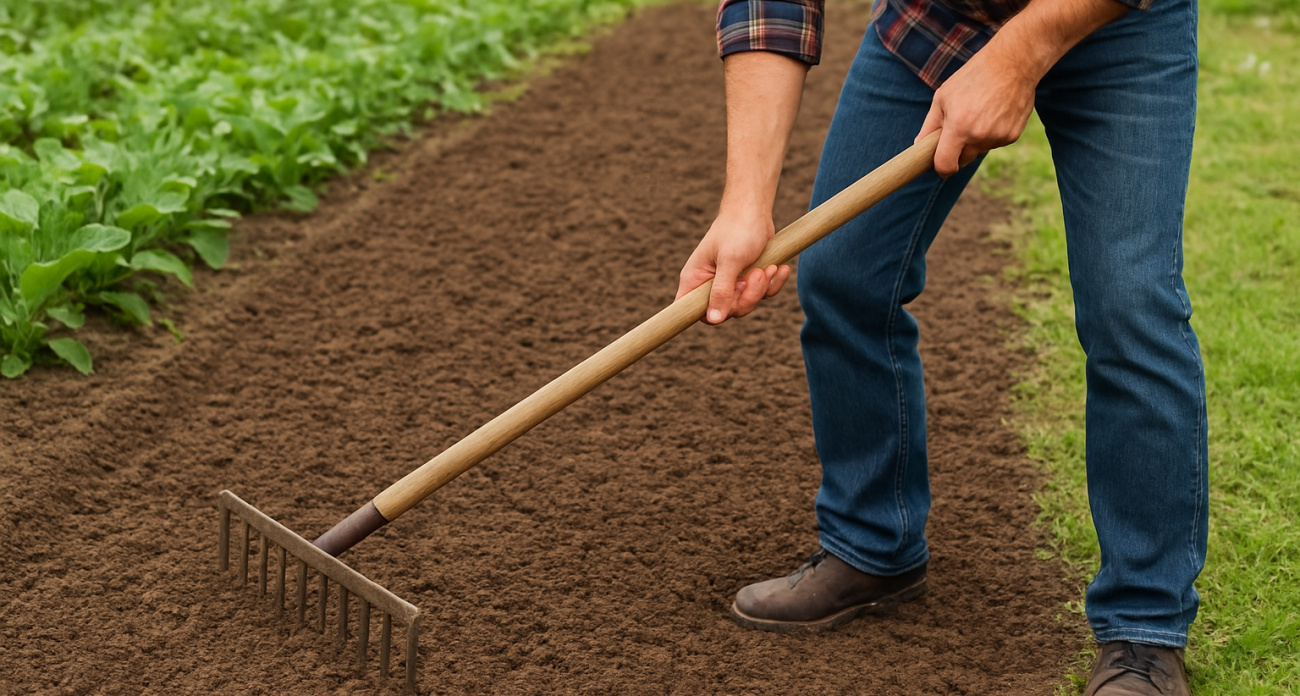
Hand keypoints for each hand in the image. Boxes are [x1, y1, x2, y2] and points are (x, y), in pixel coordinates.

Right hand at [676, 207, 791, 324]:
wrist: (753, 209)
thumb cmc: (737, 229)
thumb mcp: (730, 261)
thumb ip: (721, 291)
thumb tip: (713, 319)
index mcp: (695, 279)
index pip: (691, 311)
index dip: (706, 316)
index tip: (726, 308)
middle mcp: (709, 284)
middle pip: (727, 311)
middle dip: (747, 297)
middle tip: (757, 274)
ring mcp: (729, 283)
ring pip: (746, 304)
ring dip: (761, 288)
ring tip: (768, 267)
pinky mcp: (746, 279)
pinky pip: (760, 294)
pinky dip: (771, 283)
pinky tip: (778, 268)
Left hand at [916, 47, 1036, 177]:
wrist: (1012, 63)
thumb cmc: (973, 77)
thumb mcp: (943, 96)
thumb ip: (930, 125)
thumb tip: (919, 145)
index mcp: (959, 126)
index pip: (946, 165)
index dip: (941, 169)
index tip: (939, 166)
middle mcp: (979, 135)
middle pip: (963, 160)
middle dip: (957, 151)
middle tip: (958, 129)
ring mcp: (998, 137)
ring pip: (979, 151)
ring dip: (975, 140)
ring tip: (979, 113)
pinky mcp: (1013, 135)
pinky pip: (995, 143)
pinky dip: (991, 134)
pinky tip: (994, 113)